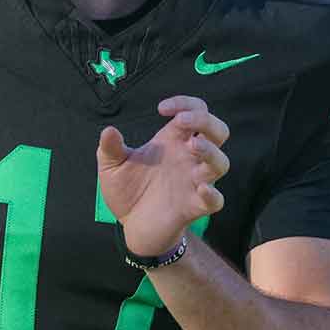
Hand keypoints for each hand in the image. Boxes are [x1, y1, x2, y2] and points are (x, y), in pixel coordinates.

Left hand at [97, 95, 229, 256]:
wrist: (131, 225)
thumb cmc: (128, 190)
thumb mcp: (112, 165)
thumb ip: (110, 148)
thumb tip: (108, 130)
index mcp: (173, 141)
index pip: (194, 112)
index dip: (184, 103)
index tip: (161, 108)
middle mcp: (189, 158)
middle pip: (218, 131)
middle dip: (206, 121)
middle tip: (182, 121)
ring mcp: (194, 181)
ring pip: (221, 163)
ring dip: (211, 151)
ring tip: (193, 146)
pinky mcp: (195, 207)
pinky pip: (215, 200)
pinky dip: (212, 194)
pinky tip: (201, 188)